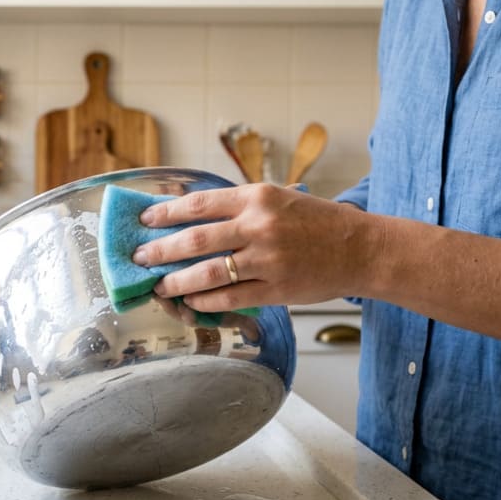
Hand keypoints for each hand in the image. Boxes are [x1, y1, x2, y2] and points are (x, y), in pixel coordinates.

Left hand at [131, 183, 372, 311]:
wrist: (361, 249)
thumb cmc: (317, 222)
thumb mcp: (279, 199)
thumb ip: (240, 206)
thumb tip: (190, 215)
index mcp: (258, 197)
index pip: (199, 204)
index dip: (166, 214)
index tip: (145, 221)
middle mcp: (259, 226)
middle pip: (195, 240)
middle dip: (160, 251)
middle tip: (139, 258)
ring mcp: (267, 260)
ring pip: (207, 273)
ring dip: (176, 281)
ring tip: (158, 285)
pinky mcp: (276, 289)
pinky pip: (230, 298)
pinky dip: (205, 301)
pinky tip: (190, 302)